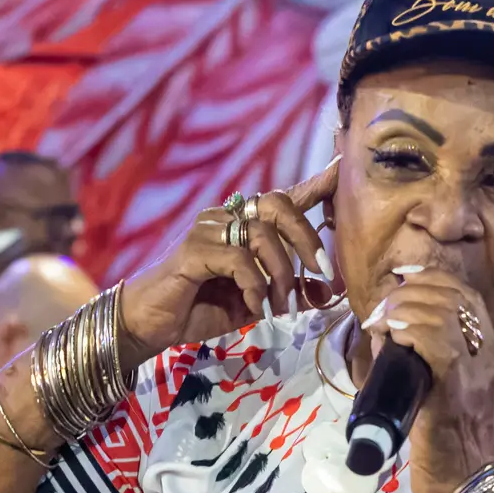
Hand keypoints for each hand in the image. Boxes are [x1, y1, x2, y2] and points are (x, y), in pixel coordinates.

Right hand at [118, 159, 339, 363]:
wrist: (152, 325)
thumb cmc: (201, 308)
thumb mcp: (257, 302)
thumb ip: (289, 293)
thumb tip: (325, 291)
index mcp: (243, 223)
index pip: (284, 197)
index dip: (315, 183)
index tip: (342, 167)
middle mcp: (226, 216)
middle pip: (278, 203)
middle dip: (307, 237)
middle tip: (323, 271)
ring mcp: (208, 229)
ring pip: (263, 235)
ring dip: (282, 275)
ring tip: (280, 307)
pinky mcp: (193, 250)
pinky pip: (240, 260)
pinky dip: (256, 287)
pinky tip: (255, 307)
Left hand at [360, 271, 493, 492]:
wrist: (466, 489)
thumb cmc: (451, 448)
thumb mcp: (449, 395)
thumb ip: (427, 364)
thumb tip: (388, 336)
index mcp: (492, 355)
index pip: (468, 296)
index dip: (432, 280)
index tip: (402, 284)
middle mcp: (490, 357)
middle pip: (455, 296)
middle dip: (412, 290)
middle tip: (384, 308)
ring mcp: (476, 372)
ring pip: (443, 311)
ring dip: (404, 307)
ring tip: (382, 321)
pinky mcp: (455, 389)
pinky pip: (435, 341)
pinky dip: (409, 327)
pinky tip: (390, 333)